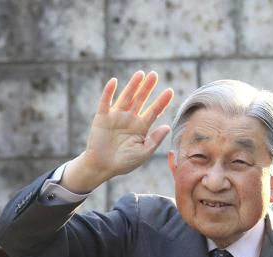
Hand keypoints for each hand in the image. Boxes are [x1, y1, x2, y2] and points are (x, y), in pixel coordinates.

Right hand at [63, 70, 174, 192]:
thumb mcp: (143, 152)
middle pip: (141, 100)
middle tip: (154, 75)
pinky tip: (114, 81)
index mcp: (141, 127)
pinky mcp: (102, 117)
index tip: (170, 91)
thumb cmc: (124, 162)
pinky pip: (105, 102)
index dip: (161, 101)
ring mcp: (116, 116)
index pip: (154, 111)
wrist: (103, 167)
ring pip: (126, 97)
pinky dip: (109, 91)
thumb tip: (168, 127)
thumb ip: (155, 140)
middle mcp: (130, 118)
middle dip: (147, 88)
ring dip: (132, 85)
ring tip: (140, 74)